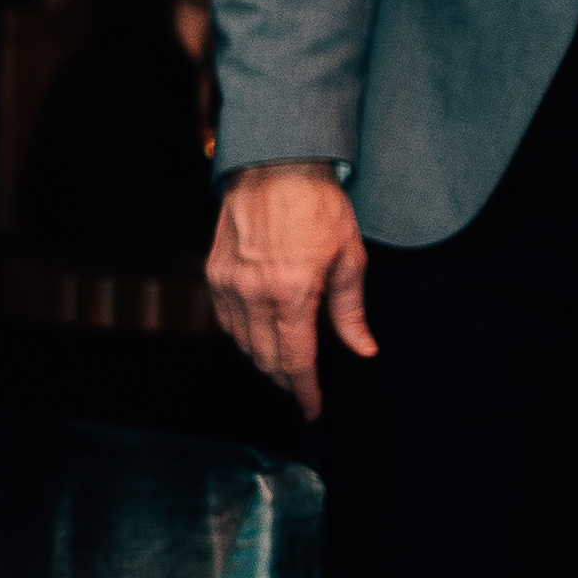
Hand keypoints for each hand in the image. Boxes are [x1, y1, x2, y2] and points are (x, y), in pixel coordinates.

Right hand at [206, 161, 371, 416]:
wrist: (275, 169)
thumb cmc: (318, 207)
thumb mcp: (350, 258)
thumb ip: (351, 310)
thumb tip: (362, 350)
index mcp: (292, 293)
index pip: (296, 361)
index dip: (304, 391)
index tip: (313, 408)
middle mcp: (254, 294)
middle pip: (265, 359)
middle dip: (285, 381)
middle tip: (302, 389)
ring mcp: (229, 285)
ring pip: (242, 344)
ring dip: (263, 360)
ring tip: (283, 364)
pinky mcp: (214, 274)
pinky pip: (226, 320)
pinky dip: (243, 336)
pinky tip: (259, 334)